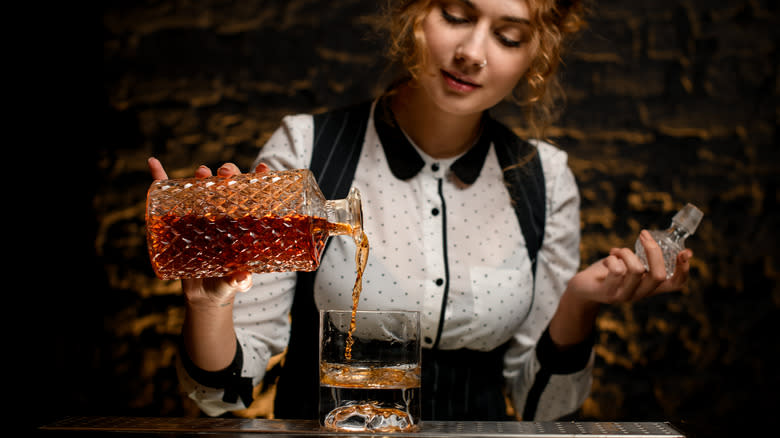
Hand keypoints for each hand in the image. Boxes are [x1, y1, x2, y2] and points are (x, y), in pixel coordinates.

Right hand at [146, 157, 269, 306]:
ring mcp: (201, 214)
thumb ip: (239, 281)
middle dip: (229, 173)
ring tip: (202, 171)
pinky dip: (161, 178)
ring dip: (203, 175)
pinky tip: (154, 163)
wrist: (203, 294)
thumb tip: (242, 278)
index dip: (260, 180)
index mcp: (243, 223)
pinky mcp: (178, 221)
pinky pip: (169, 197)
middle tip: (225, 174)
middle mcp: (224, 213)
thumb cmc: (226, 285)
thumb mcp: (234, 284)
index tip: (262, 168)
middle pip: (229, 185)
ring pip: (203, 187)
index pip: (255, 196)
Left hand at [568, 230, 692, 304]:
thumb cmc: (608, 272)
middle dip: (652, 250)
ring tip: (617, 251)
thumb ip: (640, 258)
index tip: (686, 252)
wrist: (582, 288)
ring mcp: (624, 295)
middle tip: (643, 235)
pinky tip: (608, 258)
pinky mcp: (607, 293)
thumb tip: (651, 238)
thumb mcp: (628, 265)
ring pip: (636, 269)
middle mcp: (640, 294)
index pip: (676, 285)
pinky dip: (612, 257)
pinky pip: (616, 270)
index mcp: (650, 286)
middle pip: (658, 275)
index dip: (684, 270)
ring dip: (626, 252)